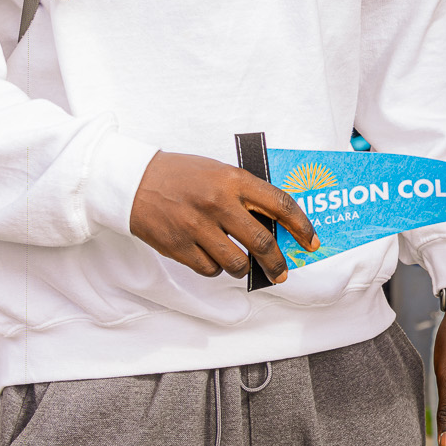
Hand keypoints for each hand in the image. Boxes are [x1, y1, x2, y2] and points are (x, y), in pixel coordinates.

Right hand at [128, 151, 316, 281]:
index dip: (302, 226)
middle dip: (278, 263)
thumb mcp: (220, 173)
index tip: (311, 241)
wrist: (135, 181)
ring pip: (236, 263)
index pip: (280, 205)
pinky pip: (210, 269)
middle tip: (283, 272)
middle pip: (262, 243)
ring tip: (242, 264)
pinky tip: (213, 258)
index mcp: (234, 180)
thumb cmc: (182, 175)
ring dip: (244, 268)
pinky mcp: (179, 246)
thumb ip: (245, 195)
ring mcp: (198, 227)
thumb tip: (273, 225)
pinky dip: (216, 269)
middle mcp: (218, 203)